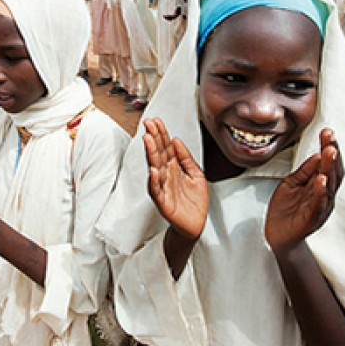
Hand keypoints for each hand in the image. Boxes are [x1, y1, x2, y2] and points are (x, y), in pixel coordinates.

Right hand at [143, 118, 207, 240]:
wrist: (196, 225)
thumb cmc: (194, 201)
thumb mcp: (197, 174)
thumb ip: (187, 158)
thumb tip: (176, 140)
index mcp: (174, 168)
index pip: (166, 147)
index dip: (161, 134)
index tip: (156, 120)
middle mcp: (166, 175)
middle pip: (159, 154)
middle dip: (154, 138)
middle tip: (148, 124)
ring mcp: (163, 188)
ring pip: (155, 168)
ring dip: (151, 154)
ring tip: (148, 140)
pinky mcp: (163, 202)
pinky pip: (156, 191)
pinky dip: (154, 181)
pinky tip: (153, 171)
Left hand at [265, 128, 343, 253]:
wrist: (278, 235)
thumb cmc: (287, 208)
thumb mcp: (292, 183)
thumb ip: (304, 171)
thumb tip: (317, 154)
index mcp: (320, 185)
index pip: (329, 163)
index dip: (329, 147)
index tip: (328, 131)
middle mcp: (325, 195)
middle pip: (333, 171)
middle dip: (332, 153)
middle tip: (330, 137)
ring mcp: (320, 207)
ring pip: (329, 186)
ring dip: (330, 168)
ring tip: (329, 152)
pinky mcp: (311, 219)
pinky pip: (318, 204)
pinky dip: (321, 191)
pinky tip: (321, 180)